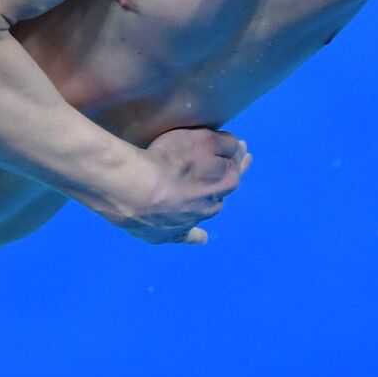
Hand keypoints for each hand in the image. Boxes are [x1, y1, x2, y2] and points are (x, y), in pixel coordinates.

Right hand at [96, 127, 251, 244]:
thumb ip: (225, 143)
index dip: (236, 153)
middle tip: (231, 164)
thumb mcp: (203, 138)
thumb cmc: (169, 159)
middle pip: (224, 187)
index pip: (235, 164)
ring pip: (208, 209)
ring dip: (210, 199)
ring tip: (208, 191)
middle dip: (228, 174)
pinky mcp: (171, 234)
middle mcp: (213, 203)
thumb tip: (237, 147)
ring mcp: (192, 220)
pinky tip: (202, 238)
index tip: (241, 147)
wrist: (136, 190)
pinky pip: (188, 236)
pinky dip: (195, 236)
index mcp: (225, 181)